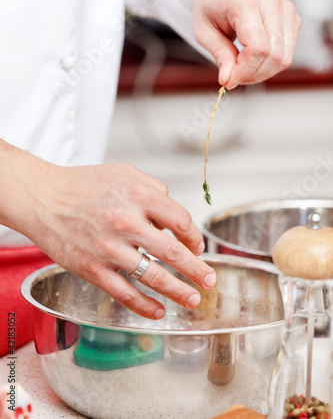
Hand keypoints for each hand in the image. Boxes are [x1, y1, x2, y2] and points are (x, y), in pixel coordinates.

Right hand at [0, 144, 215, 319]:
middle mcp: (127, 222)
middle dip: (197, 270)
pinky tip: (157, 311)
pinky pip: (124, 293)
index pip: (180, 221)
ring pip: (153, 277)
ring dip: (178, 291)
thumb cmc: (82, 184)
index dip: (194, 237)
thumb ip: (153, 187)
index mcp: (138, 196)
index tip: (196, 246)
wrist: (42, 197)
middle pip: (173, 253)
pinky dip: (143, 305)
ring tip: (193, 299)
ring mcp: (109, 248)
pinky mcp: (92, 268)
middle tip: (210, 280)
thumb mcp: (124, 172)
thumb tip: (173, 211)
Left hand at [194, 0, 300, 88]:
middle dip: (252, 75)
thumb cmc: (213, 3)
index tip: (228, 80)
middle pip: (273, 56)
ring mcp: (286, 9)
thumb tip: (228, 79)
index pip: (257, 48)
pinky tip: (253, 60)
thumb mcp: (203, 29)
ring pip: (283, 58)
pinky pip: (287, 54)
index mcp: (245, 2)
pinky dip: (270, 65)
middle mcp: (271, 3)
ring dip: (262, 73)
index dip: (244, 71)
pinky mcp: (293, 18)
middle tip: (233, 77)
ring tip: (242, 69)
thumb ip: (218, 54)